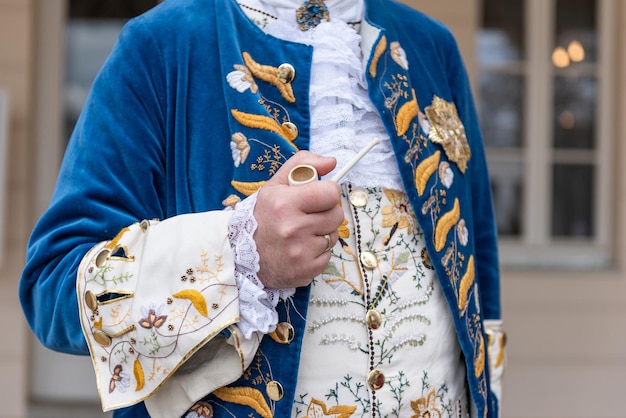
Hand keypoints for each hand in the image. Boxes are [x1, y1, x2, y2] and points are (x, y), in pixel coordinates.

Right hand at [254, 151, 343, 288]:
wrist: (241, 254)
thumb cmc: (263, 216)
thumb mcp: (275, 185)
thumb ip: (303, 164)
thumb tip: (331, 162)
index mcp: (285, 203)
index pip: (331, 193)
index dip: (327, 193)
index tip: (317, 197)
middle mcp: (293, 228)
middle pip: (336, 215)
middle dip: (325, 213)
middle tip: (307, 216)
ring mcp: (300, 252)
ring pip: (333, 236)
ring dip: (322, 234)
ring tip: (301, 234)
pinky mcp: (306, 270)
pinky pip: (328, 256)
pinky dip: (318, 253)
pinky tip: (301, 249)